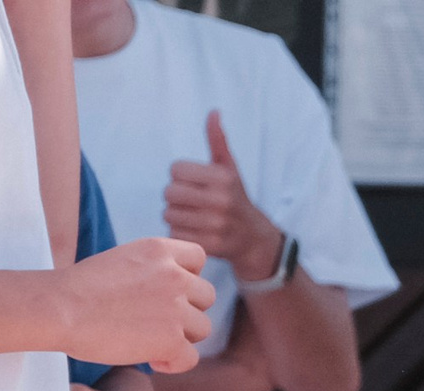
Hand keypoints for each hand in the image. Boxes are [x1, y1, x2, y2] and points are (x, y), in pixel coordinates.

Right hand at [58, 238, 213, 371]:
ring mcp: (176, 308)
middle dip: (187, 310)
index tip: (167, 290)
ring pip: (203, 328)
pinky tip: (152, 360)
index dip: (188, 276)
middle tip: (156, 321)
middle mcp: (174, 275)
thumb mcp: (122, 262)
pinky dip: (174, 363)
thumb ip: (152, 271)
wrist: (57, 308)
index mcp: (158, 250)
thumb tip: (174, 296)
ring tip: (150, 340)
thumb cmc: (79, 289)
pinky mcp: (172, 339)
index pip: (198, 257)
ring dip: (181, 337)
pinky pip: (191, 358)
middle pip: (205, 296)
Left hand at [165, 112, 282, 281]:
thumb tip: (213, 111)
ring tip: (194, 216)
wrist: (254, 239)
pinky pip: (174, 233)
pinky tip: (195, 231)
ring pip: (169, 214)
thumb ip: (218, 140)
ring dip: (176, 215)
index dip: (181, 177)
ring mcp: (216, 225)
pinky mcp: (210, 244)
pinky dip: (179, 232)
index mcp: (223, 178)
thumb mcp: (229, 168)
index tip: (196, 184)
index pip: (175, 170)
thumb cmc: (235, 198)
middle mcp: (222, 201)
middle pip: (169, 192)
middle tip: (191, 202)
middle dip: (176, 197)